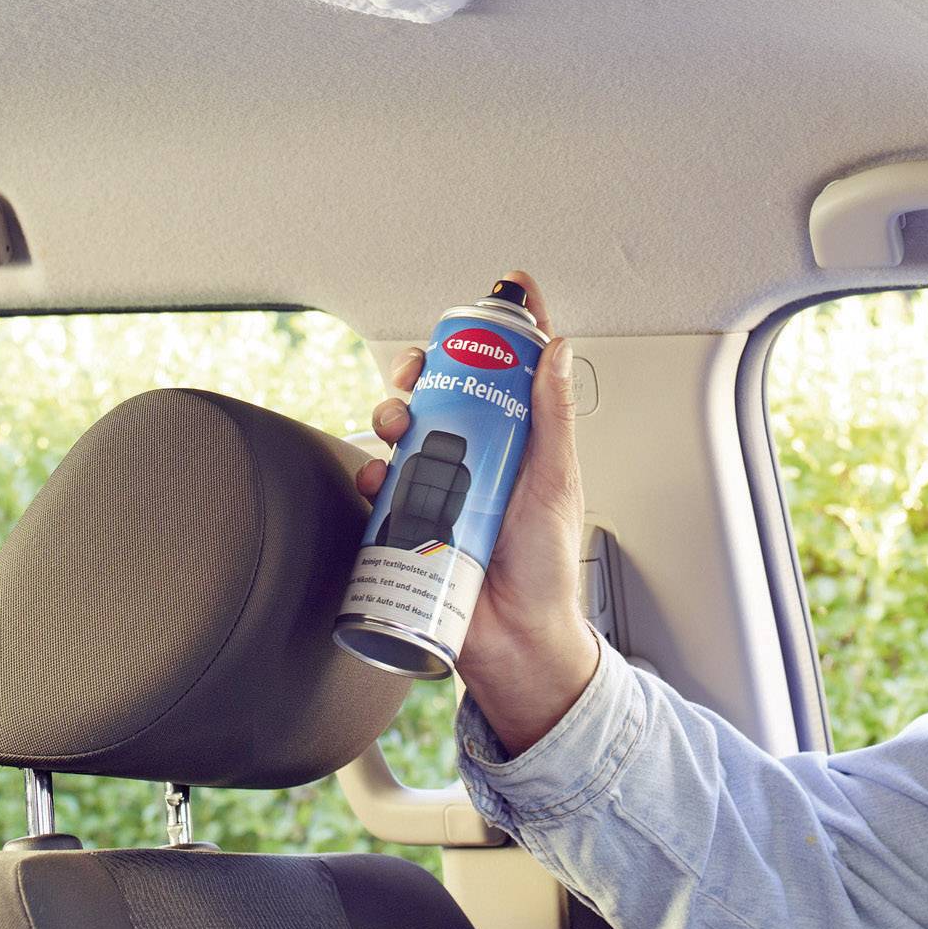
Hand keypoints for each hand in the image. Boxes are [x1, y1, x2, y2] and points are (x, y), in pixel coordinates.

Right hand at [359, 270, 600, 753]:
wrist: (517, 641)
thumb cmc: (547, 569)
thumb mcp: (556, 483)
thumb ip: (553, 417)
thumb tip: (557, 348)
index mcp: (521, 442)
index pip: (513, 371)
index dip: (505, 328)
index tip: (505, 287)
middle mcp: (479, 456)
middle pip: (444, 391)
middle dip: (425, 368)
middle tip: (419, 368)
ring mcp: (442, 486)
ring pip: (405, 429)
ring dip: (392, 413)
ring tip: (396, 423)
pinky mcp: (410, 519)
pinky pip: (380, 484)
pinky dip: (371, 472)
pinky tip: (377, 477)